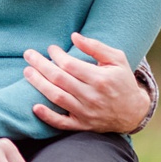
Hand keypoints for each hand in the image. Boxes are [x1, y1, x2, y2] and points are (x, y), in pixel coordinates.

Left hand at [23, 33, 150, 133]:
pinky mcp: (82, 125)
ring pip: (57, 98)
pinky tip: (35, 107)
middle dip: (40, 65)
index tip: (51, 48)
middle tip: (28, 54)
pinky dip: (48, 116)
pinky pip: (62, 123)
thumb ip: (96, 47)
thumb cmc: (122, 81)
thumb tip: (74, 36)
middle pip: (59, 79)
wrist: (133, 112)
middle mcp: (92, 96)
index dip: (56, 55)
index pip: (70, 65)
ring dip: (39, 84)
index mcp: (101, 79)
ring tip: (27, 71)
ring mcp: (87, 113)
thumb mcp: (117, 60)